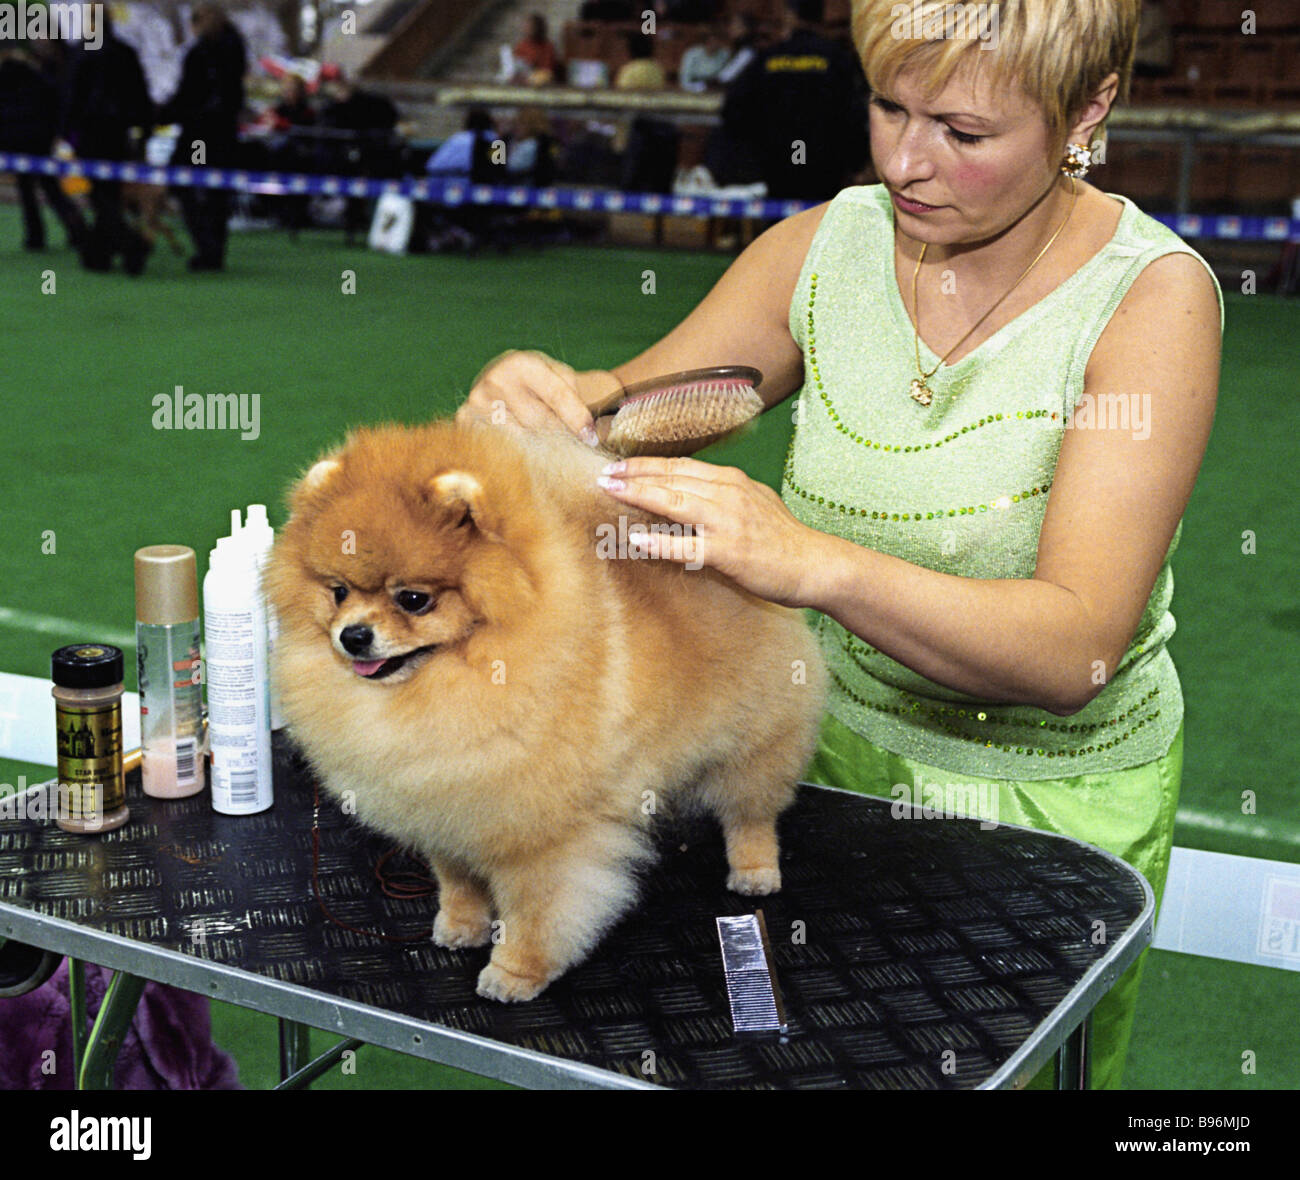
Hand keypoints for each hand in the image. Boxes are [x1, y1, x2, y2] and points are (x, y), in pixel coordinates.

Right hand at [457, 349, 599, 442]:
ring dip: (541, 448)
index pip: (556, 396)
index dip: (577, 419)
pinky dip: (518, 454)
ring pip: (522, 440)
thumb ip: (573, 398)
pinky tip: (526, 452)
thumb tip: (586, 435)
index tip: (591, 439)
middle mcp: (495, 380)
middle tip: (570, 444)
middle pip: (540, 422)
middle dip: (560, 435)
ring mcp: (476, 402)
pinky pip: (501, 448)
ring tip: (547, 445)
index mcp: (520, 363)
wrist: (499, 382)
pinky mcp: (466, 422)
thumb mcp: (559, 377)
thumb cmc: (537, 383)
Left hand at [595, 456, 820, 606]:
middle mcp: (727, 494)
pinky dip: (660, 542)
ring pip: (674, 502)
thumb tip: (687, 494)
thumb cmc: (781, 538)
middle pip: (671, 478)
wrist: (814, 564)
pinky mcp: (729, 552)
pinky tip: (636, 540)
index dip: (645, 464)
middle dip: (633, 475)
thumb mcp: (753, 502)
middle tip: (602, 474)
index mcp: (731, 481)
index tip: (617, 464)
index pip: (679, 465)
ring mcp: (727, 522)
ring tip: (610, 492)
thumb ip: (720, 495)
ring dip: (638, 495)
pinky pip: (687, 545)